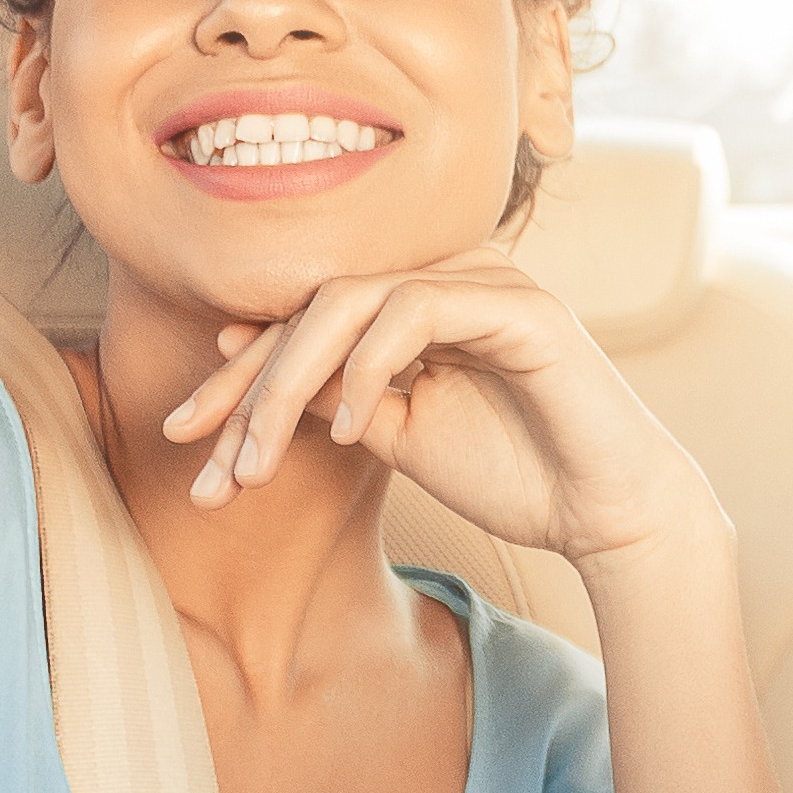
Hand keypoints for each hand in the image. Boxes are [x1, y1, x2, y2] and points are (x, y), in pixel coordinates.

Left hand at [157, 258, 728, 566]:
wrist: (611, 515)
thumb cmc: (518, 476)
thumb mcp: (399, 436)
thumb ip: (332, 394)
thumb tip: (243, 359)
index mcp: (421, 304)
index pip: (309, 321)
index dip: (239, 377)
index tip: (181, 436)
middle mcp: (451, 277)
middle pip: (316, 305)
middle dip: (245, 383)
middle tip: (195, 452)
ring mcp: (488, 283)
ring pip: (352, 302)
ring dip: (289, 381)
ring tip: (257, 462)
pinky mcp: (521, 308)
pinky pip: (416, 313)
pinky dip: (369, 368)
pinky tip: (349, 430)